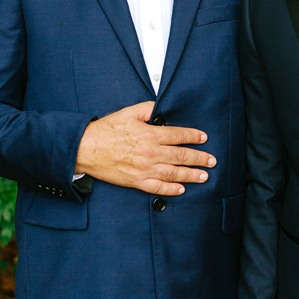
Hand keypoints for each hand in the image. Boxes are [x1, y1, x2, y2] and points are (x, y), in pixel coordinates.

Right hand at [75, 101, 214, 195]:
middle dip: (199, 158)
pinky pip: (158, 188)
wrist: (87, 148)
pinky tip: (180, 189)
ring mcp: (145, 169)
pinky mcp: (136, 181)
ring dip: (191, 175)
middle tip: (211, 160)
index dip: (193, 136)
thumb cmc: (105, 130)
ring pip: (174, 173)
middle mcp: (151, 153)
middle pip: (182, 156)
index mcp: (150, 135)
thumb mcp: (127, 113)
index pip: (179, 135)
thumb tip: (159, 108)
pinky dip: (171, 190)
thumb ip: (146, 110)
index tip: (203, 138)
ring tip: (203, 176)